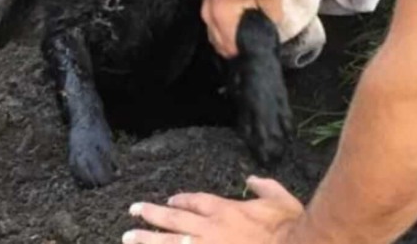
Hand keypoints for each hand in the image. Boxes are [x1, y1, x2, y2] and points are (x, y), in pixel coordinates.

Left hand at [122, 176, 304, 243]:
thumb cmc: (288, 228)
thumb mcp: (281, 201)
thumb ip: (265, 188)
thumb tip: (252, 179)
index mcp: (225, 210)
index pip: (195, 202)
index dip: (181, 200)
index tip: (170, 200)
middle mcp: (210, 229)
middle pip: (173, 220)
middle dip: (151, 215)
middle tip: (133, 212)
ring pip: (170, 242)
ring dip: (148, 239)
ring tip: (128, 237)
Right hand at [201, 0, 283, 58]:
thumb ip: (271, 19)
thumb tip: (271, 29)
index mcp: (222, 15)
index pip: (230, 47)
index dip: (246, 52)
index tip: (260, 49)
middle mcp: (208, 13)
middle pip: (219, 43)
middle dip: (235, 47)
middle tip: (255, 43)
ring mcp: (204, 4)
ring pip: (214, 34)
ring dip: (228, 38)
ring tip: (245, 35)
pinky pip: (212, 22)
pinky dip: (223, 28)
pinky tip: (236, 24)